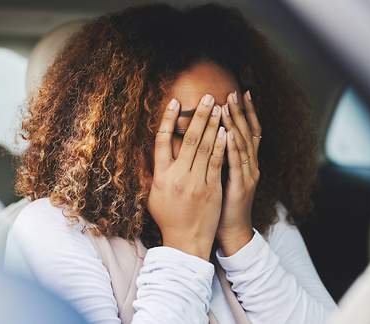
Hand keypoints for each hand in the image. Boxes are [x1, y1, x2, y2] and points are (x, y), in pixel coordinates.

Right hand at [148, 94, 226, 259]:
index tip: (174, 102)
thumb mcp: (152, 195)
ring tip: (218, 107)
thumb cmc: (168, 217)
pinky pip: (217, 162)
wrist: (186, 241)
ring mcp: (196, 182)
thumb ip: (150, 172)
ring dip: (212, 125)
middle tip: (206, 96)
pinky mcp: (212, 189)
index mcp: (161, 176)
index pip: (162, 141)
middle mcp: (178, 176)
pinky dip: (221, 145)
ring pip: (205, 147)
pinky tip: (225, 130)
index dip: (167, 120)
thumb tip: (143, 151)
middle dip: (198, 115)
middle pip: (188, 139)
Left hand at [217, 90, 261, 255]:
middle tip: (234, 92)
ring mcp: (248, 175)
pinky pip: (237, 163)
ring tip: (229, 106)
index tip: (240, 93)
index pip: (249, 131)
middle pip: (249, 132)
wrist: (232, 232)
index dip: (246, 112)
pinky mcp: (242, 186)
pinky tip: (228, 132)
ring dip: (236, 124)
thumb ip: (218, 158)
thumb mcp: (221, 177)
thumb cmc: (223, 205)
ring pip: (244, 144)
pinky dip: (233, 146)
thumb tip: (207, 140)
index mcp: (246, 163)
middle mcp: (251, 165)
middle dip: (242, 111)